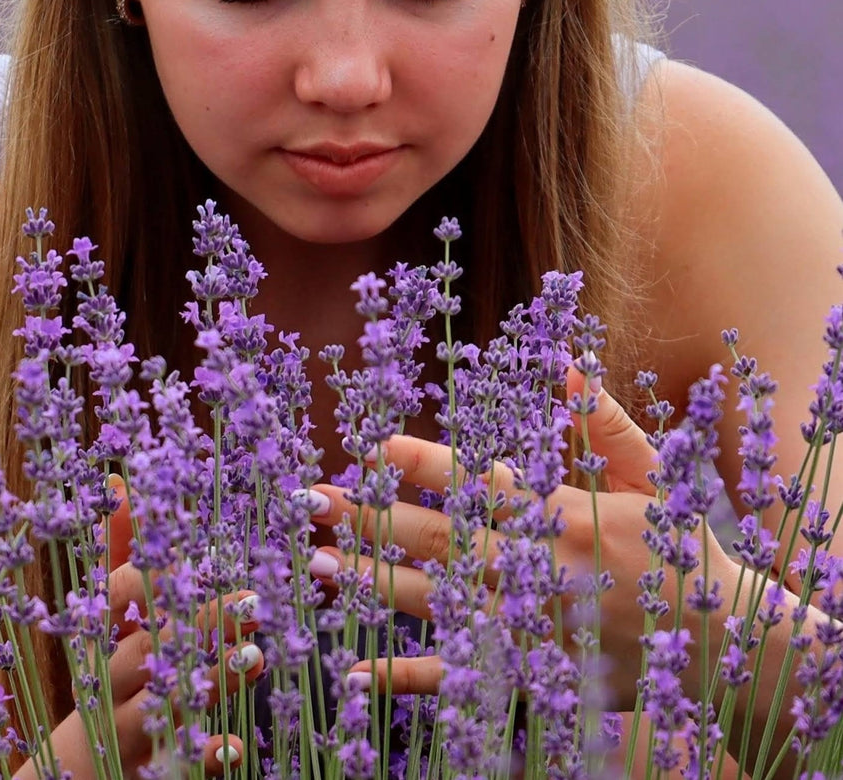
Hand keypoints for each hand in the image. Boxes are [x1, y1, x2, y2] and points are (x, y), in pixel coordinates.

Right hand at [17, 481, 264, 778]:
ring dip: (214, 680)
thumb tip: (120, 481)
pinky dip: (205, 756)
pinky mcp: (153, 767)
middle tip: (256, 603)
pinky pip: (179, 765)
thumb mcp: (111, 614)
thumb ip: (122, 550)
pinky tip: (234, 745)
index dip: (148, 577)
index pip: (119, 596)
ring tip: (257, 658)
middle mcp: (116, 677)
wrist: (77, 771)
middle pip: (154, 646)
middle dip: (204, 624)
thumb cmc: (109, 672)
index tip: (187, 560)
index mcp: (109, 632)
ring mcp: (132, 726)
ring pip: (169, 702)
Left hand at [306, 369, 736, 709]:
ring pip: (440, 602)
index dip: (423, 465)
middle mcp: (544, 569)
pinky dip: (409, 676)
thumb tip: (561, 361)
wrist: (726, 642)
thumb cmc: (679, 545)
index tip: (370, 446)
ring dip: (373, 581)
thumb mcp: (652, 472)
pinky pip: (463, 677)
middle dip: (374, 517)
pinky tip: (355, 668)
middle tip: (312, 500)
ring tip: (316, 559)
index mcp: (566, 513)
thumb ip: (602, 418)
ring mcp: (536, 628)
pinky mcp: (536, 676)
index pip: (480, 483)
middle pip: (443, 539)